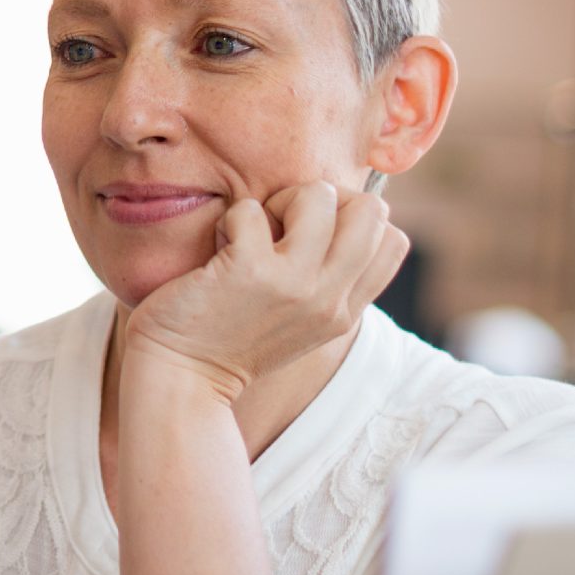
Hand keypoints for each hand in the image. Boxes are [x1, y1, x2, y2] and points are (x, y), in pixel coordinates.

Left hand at [121, 180, 408, 400]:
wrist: (181, 379)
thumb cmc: (230, 340)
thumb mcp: (299, 322)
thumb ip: (328, 282)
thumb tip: (340, 213)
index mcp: (344, 313)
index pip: (393, 240)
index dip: (355, 218)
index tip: (313, 233)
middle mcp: (328, 300)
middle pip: (371, 209)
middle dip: (325, 199)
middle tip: (284, 226)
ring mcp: (293, 284)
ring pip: (319, 195)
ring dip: (279, 201)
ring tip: (251, 234)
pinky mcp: (249, 269)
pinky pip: (252, 209)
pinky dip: (232, 219)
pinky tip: (218, 249)